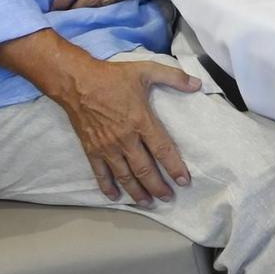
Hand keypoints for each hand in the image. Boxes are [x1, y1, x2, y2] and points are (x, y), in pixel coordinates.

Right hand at [54, 57, 199, 205]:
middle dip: (158, 186)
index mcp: (141, 121)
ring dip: (138, 192)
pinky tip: (116, 197)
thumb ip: (174, 77)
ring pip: (125, 176)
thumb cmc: (112, 76)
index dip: (174, 167)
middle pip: (145, 169)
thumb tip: (198, 84)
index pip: (163, 150)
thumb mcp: (146, 70)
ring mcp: (107, 147)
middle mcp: (125, 139)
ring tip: (148, 203)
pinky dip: (108, 187)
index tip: (184, 181)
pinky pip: (100, 174)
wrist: (76, 82)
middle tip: (169, 197)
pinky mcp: (91, 150)